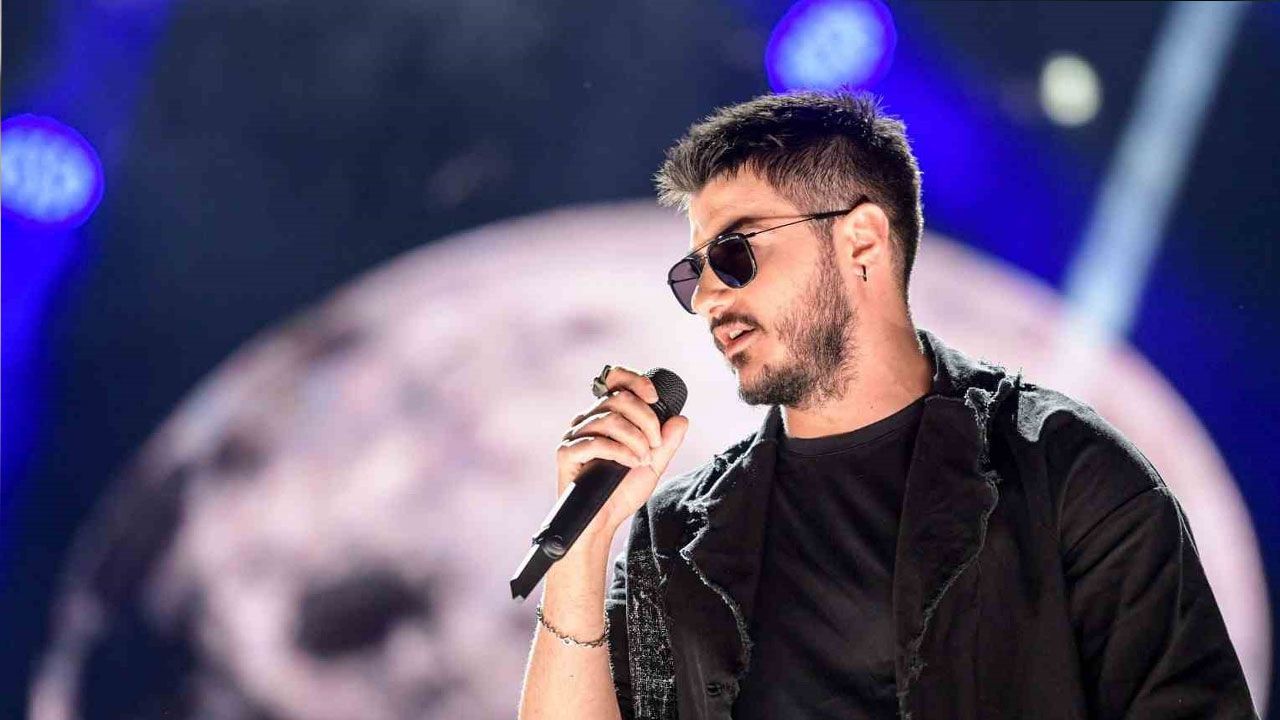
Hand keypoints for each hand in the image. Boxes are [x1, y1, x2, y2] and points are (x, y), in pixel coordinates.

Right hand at [555, 365, 688, 538]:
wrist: (603, 523)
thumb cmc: (622, 493)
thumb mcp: (653, 465)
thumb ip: (666, 442)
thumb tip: (681, 418)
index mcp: (606, 416)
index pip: (615, 380)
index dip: (635, 380)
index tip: (655, 397)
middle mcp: (588, 420)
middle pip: (619, 398)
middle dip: (646, 420)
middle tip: (655, 444)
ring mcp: (574, 436)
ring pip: (609, 419)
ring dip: (636, 439)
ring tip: (643, 459)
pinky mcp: (566, 453)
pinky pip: (595, 441)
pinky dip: (620, 451)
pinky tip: (631, 463)